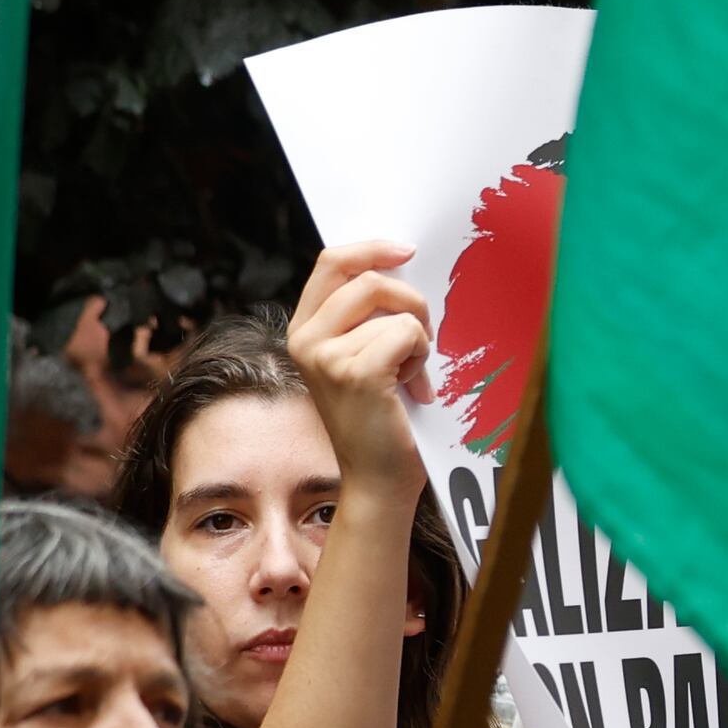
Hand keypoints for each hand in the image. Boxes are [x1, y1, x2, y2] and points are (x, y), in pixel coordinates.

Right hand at [284, 241, 432, 499]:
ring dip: (420, 338)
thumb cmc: (383, 416)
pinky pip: (407, 333)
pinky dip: (422, 357)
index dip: (372, 248)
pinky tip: (413, 387)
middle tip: (423, 337)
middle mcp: (306, 339)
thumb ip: (371, 315)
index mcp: (305, 329)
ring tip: (410, 374)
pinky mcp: (354, 373)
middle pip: (367, 277)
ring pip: (395, 309)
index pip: (332, 262)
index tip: (407, 249)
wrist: (380, 478)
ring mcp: (325, 356)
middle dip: (410, 299)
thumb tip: (402, 264)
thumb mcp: (368, 355)